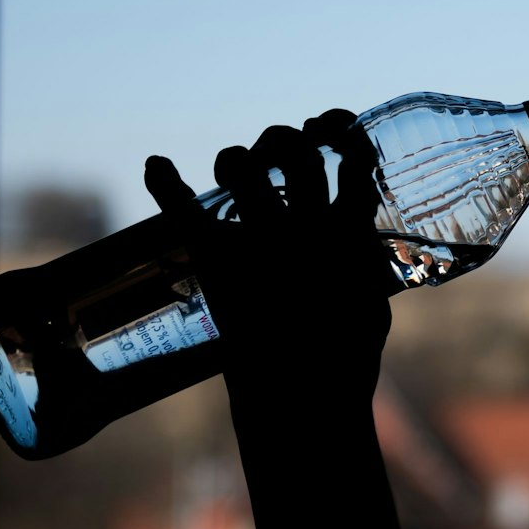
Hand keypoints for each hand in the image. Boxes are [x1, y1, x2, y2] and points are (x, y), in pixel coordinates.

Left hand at [144, 109, 390, 412]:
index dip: (343, 136)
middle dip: (283, 140)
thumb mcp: (372, 306)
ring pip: (247, 166)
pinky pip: (186, 210)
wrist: (304, 397)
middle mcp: (305, 224)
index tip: (333, 132)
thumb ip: (363, 270)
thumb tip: (359, 250)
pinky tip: (155, 164)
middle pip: (295, 151)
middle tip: (273, 155)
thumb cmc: (344, 360)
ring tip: (231, 168)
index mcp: (349, 232)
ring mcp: (261, 239)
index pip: (352, 160)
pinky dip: (165, 183)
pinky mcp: (219, 261)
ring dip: (236, 158)